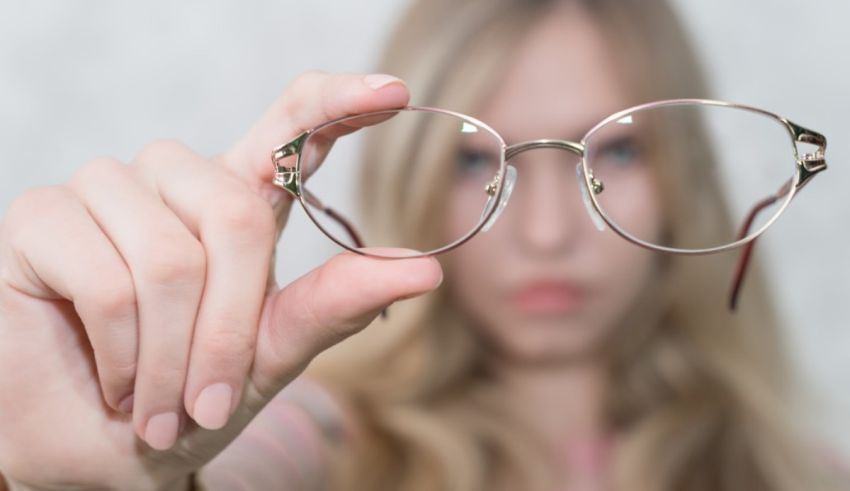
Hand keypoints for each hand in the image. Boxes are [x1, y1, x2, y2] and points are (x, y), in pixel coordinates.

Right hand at [0, 72, 441, 489]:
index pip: (291, 127)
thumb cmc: (186, 398)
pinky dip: (124, 357)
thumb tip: (424, 272)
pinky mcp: (41, 216)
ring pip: (171, 258)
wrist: (92, 447)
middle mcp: (174, 180)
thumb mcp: (270, 355)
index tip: (393, 94)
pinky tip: (113, 379)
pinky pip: (108, 282)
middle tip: (208, 401)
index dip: (338, 103)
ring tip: (156, 403)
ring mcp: (105, 190)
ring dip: (172, 358)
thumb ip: (334, 305)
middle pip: (237, 214)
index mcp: (236, 202)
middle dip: (229, 331)